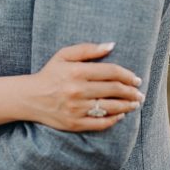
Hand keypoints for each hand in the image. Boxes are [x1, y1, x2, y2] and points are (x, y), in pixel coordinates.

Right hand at [27, 42, 144, 131]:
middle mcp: (77, 90)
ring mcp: (76, 108)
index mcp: (77, 71)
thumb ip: (87, 49)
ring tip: (135, 104)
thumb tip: (111, 45)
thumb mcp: (64, 55)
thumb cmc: (50, 73)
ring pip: (110, 107)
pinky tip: (120, 115)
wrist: (30, 97)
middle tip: (139, 93)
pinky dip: (113, 120)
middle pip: (114, 90)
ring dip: (127, 106)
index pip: (111, 72)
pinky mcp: (74, 123)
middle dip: (131, 91)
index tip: (136, 79)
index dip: (127, 75)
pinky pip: (100, 123)